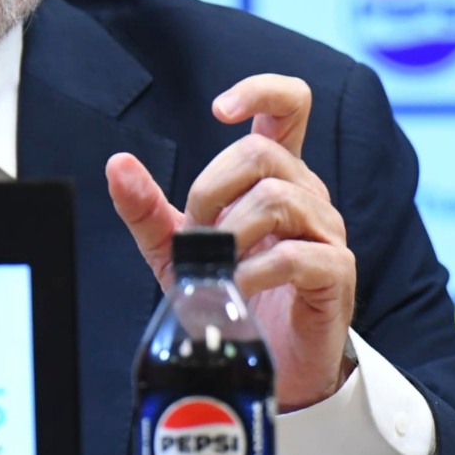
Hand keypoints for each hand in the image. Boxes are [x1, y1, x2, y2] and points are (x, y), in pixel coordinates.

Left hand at [106, 74, 356, 412]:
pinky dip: (254, 269)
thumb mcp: (177, 251)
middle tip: (196, 232)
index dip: (261, 91)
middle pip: (264, 152)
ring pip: (278, 197)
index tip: (220, 109)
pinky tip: (235, 285)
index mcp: (276, 177)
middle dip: (211, 188)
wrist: (266, 364)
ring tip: (216, 264)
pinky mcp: (336, 273)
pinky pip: (296, 254)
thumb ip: (147, 210)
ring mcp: (326, 232)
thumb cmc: (231, 297)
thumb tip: (117, 164)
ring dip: (230, 231)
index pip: (290, 106)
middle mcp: (306, 195)